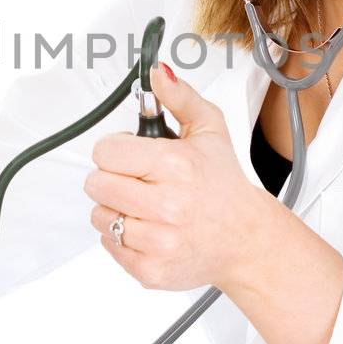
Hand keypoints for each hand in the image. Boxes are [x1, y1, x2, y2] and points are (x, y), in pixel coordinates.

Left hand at [83, 63, 275, 292]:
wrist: (245, 240)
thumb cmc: (224, 185)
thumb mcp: (209, 130)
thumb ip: (180, 98)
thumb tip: (158, 74)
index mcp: (175, 166)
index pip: (105, 153)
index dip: (114, 150)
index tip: (129, 154)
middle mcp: (166, 205)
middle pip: (97, 184)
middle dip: (112, 178)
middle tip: (137, 180)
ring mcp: (158, 241)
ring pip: (99, 216)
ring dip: (116, 208)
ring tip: (145, 206)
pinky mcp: (151, 269)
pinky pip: (109, 245)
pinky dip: (122, 237)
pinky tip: (149, 228)